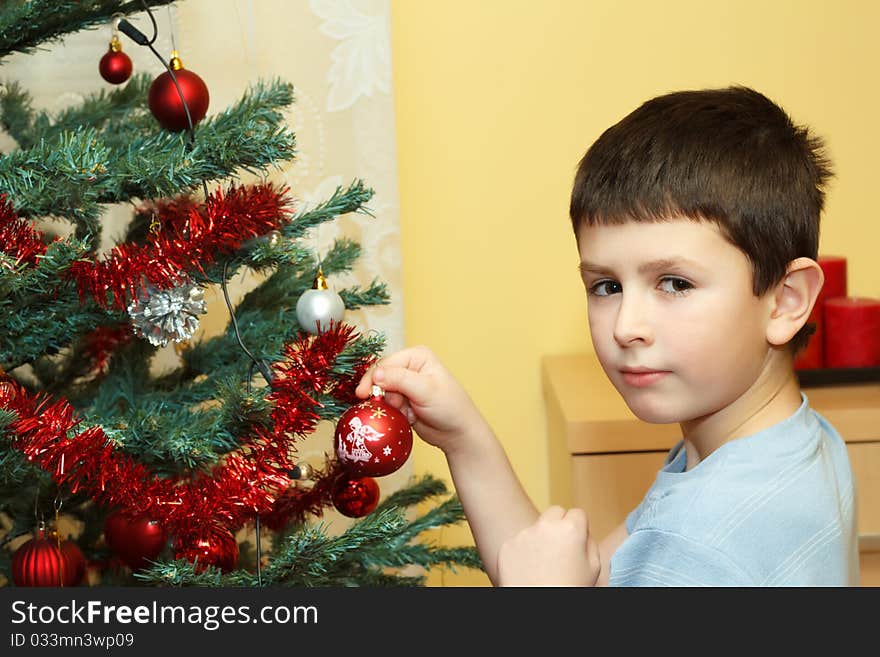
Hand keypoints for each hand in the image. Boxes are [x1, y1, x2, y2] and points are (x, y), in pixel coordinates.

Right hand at [356, 346, 487, 452]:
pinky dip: (394, 413)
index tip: (364, 394)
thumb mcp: (425, 390)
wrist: (457, 433)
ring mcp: (405, 385)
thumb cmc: (449, 407)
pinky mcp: (403, 401)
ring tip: (407, 412)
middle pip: (380, 378)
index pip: (385, 363)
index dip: (373, 378)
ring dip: (391, 406)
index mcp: (416, 356)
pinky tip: (408, 417)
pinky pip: (387, 406)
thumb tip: (376, 374)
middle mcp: (409, 367)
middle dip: (384, 394)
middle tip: (391, 406)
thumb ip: (399, 379)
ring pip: (382, 394)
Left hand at [497, 506, 600, 586]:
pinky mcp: (507, 546)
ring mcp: (523, 535)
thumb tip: (582, 532)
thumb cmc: (569, 589)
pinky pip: (518, 542)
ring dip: (539, 539)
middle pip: (555, 513)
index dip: (578, 528)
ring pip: (535, 528)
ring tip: (543, 565)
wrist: (541, 609)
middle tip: (560, 548)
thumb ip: (590, 543)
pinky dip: (522, 552)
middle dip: (558, 525)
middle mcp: (545, 526)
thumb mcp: (594, 568)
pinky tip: (529, 570)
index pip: (577, 513)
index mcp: (570, 529)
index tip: (576, 540)